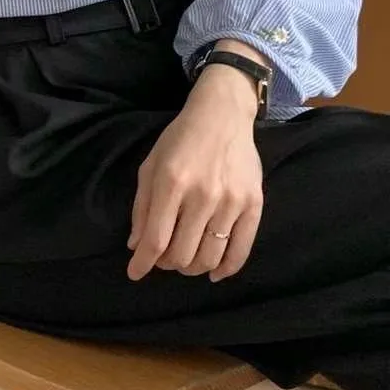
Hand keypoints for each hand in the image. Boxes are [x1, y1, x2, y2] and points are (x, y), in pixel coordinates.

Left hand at [127, 67, 263, 282]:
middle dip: (166, 264)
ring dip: (192, 267)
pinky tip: (213, 272)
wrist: (222, 115)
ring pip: (209, 257)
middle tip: (163, 257)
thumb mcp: (150, 165)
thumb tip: (136, 246)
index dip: (143, 263)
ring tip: (185, 260)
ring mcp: (231, 201)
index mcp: (172, 183)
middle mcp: (203, 195)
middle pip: (182, 254)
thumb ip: (142, 206)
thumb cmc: (180, 139)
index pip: (156, 239)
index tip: (134, 274)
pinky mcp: (254, 204)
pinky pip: (241, 250)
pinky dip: (226, 269)